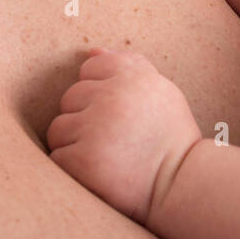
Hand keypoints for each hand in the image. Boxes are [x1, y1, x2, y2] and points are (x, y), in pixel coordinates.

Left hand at [46, 48, 202, 224]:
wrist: (181, 186)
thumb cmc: (170, 139)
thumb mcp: (161, 93)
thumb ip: (130, 65)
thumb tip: (91, 52)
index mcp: (133, 77)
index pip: (90, 68)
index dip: (99, 92)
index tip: (118, 115)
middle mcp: (113, 97)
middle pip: (70, 99)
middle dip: (84, 119)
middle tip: (114, 141)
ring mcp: (96, 129)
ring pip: (58, 129)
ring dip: (73, 145)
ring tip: (105, 158)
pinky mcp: (83, 160)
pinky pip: (58, 158)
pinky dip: (72, 169)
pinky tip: (97, 174)